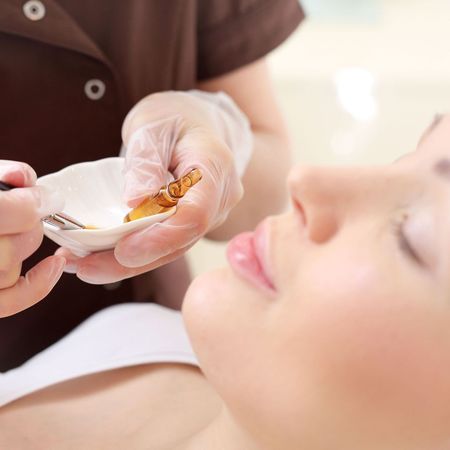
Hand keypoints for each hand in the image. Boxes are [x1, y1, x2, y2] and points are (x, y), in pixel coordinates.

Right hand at [0, 161, 65, 316]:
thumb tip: (23, 178)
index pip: (16, 214)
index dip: (36, 201)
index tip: (47, 196)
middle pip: (15, 245)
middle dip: (28, 223)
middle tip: (26, 207)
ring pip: (10, 270)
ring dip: (21, 247)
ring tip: (12, 227)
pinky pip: (8, 301)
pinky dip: (36, 286)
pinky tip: (53, 265)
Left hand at [58, 90, 252, 283]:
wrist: (195, 125)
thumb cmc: (174, 120)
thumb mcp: (151, 126)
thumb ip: (145, 161)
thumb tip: (136, 202)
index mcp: (214, 167)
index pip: (195, 213)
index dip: (161, 237)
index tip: (123, 250)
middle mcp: (220, 198)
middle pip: (182, 240)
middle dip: (136, 259)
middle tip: (87, 268)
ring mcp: (210, 214)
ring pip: (173, 248)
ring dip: (129, 263)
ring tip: (84, 266)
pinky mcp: (192, 224)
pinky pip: (167, 243)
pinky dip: (135, 252)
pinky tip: (101, 258)